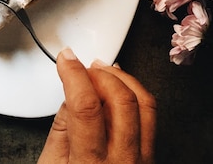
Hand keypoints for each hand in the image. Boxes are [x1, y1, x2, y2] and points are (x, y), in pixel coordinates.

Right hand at [37, 48, 155, 163]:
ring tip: (102, 70)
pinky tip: (120, 87)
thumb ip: (62, 128)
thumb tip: (72, 91)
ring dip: (122, 79)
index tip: (66, 59)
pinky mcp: (151, 160)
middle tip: (83, 65)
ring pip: (145, 104)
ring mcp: (142, 163)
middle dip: (101, 74)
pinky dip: (135, 94)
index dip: (74, 74)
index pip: (86, 107)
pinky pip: (150, 117)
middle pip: (121, 100)